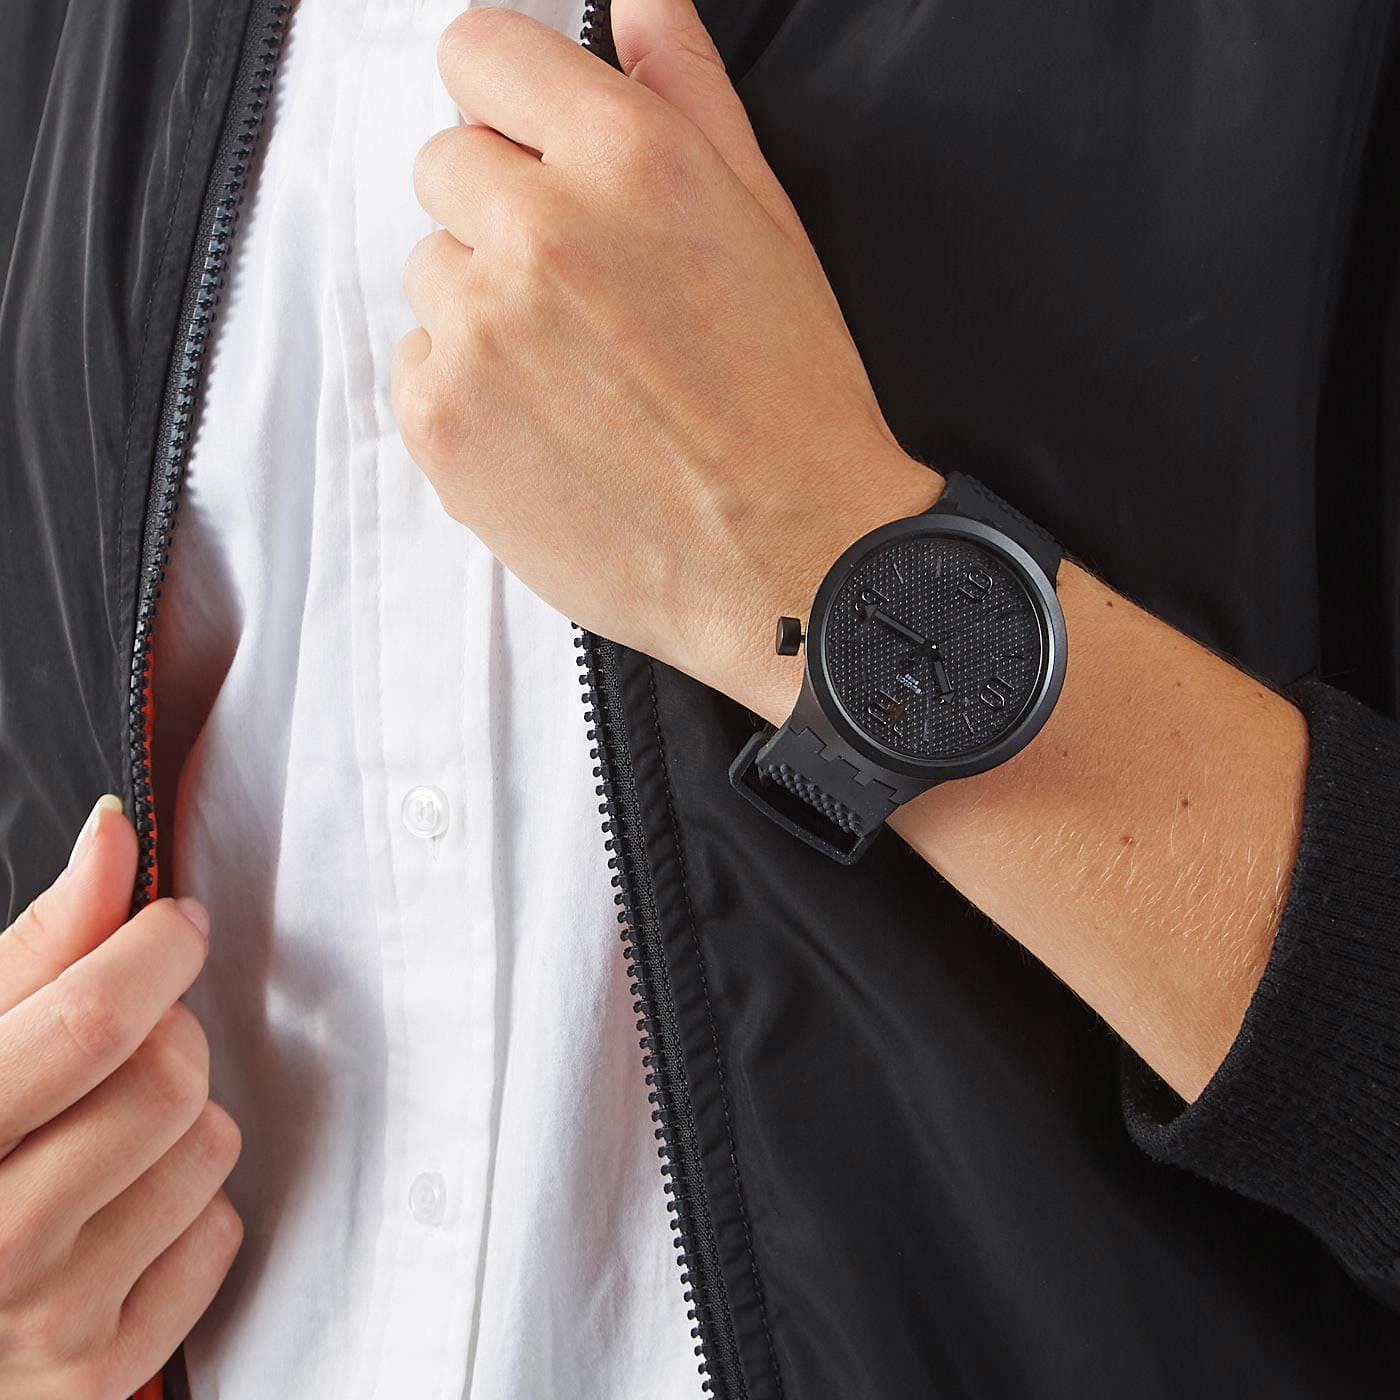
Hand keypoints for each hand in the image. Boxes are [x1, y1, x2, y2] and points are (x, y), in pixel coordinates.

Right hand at [0, 798, 240, 1399]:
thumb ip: (43, 945)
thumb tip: (117, 829)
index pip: (95, 1020)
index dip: (157, 951)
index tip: (172, 929)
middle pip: (170, 1080)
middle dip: (167, 1039)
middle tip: (125, 1047)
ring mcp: (42, 1325)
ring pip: (209, 1151)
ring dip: (182, 1125)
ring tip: (105, 1140)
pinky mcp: (99, 1378)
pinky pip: (217, 1238)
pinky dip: (187, 1214)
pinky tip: (115, 1220)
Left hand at [394, 0, 936, 723]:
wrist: (789, 561)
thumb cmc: (792, 403)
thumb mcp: (764, 224)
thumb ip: (688, 94)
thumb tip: (636, 2)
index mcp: (626, 158)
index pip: (479, 53)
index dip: (504, 99)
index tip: (525, 143)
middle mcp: (538, 230)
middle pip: (445, 167)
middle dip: (503, 215)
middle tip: (584, 300)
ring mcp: (478, 330)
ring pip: (432, 273)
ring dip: (485, 308)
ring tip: (576, 379)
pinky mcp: (441, 422)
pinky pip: (418, 364)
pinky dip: (467, 391)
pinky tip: (547, 431)